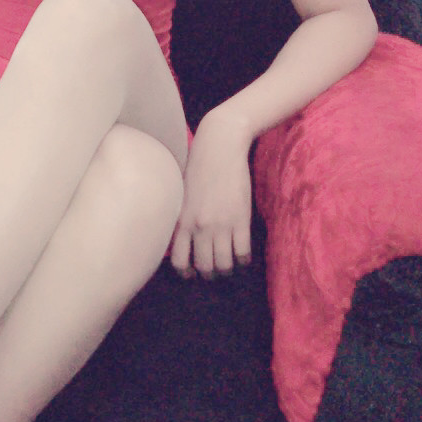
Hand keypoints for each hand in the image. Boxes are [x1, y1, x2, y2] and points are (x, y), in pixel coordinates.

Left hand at [169, 108, 253, 279]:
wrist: (220, 147)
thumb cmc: (198, 166)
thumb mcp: (182, 194)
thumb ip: (182, 217)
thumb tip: (182, 239)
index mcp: (182, 220)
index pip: (179, 260)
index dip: (185, 272)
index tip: (191, 273)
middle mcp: (200, 226)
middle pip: (204, 266)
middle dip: (209, 273)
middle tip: (213, 271)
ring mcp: (222, 225)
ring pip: (224, 264)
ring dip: (226, 269)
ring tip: (228, 265)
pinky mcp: (241, 220)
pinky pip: (243, 252)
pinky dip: (243, 259)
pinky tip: (242, 255)